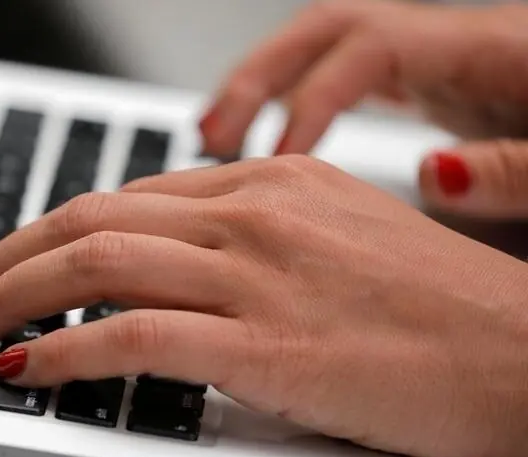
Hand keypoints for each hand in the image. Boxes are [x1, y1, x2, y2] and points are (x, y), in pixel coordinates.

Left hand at [0, 156, 527, 456]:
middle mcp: (254, 213)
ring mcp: (257, 274)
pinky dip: (62, 351)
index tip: (19, 260)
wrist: (522, 353)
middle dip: (13, 255)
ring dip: (16, 293)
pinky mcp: (265, 345)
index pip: (125, 195)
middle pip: (92, 216)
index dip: (54, 230)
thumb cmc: (436, 305)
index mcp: (269, 183)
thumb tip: (173, 255)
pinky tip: (26, 366)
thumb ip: (249, 235)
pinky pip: (130, 337)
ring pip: (96, 263)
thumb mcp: (332, 234)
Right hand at [198, 0, 527, 217]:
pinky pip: (346, 77)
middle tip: (210, 136)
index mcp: (483, 51)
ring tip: (218, 139)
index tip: (276, 159)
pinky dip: (300, 104)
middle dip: (259, 78)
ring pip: (325, 51)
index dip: (310, 100)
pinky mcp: (434, 84)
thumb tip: (432, 176)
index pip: (367, 50)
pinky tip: (280, 144)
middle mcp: (450, 45)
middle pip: (326, 30)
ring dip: (266, 88)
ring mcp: (437, 62)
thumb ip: (514, 168)